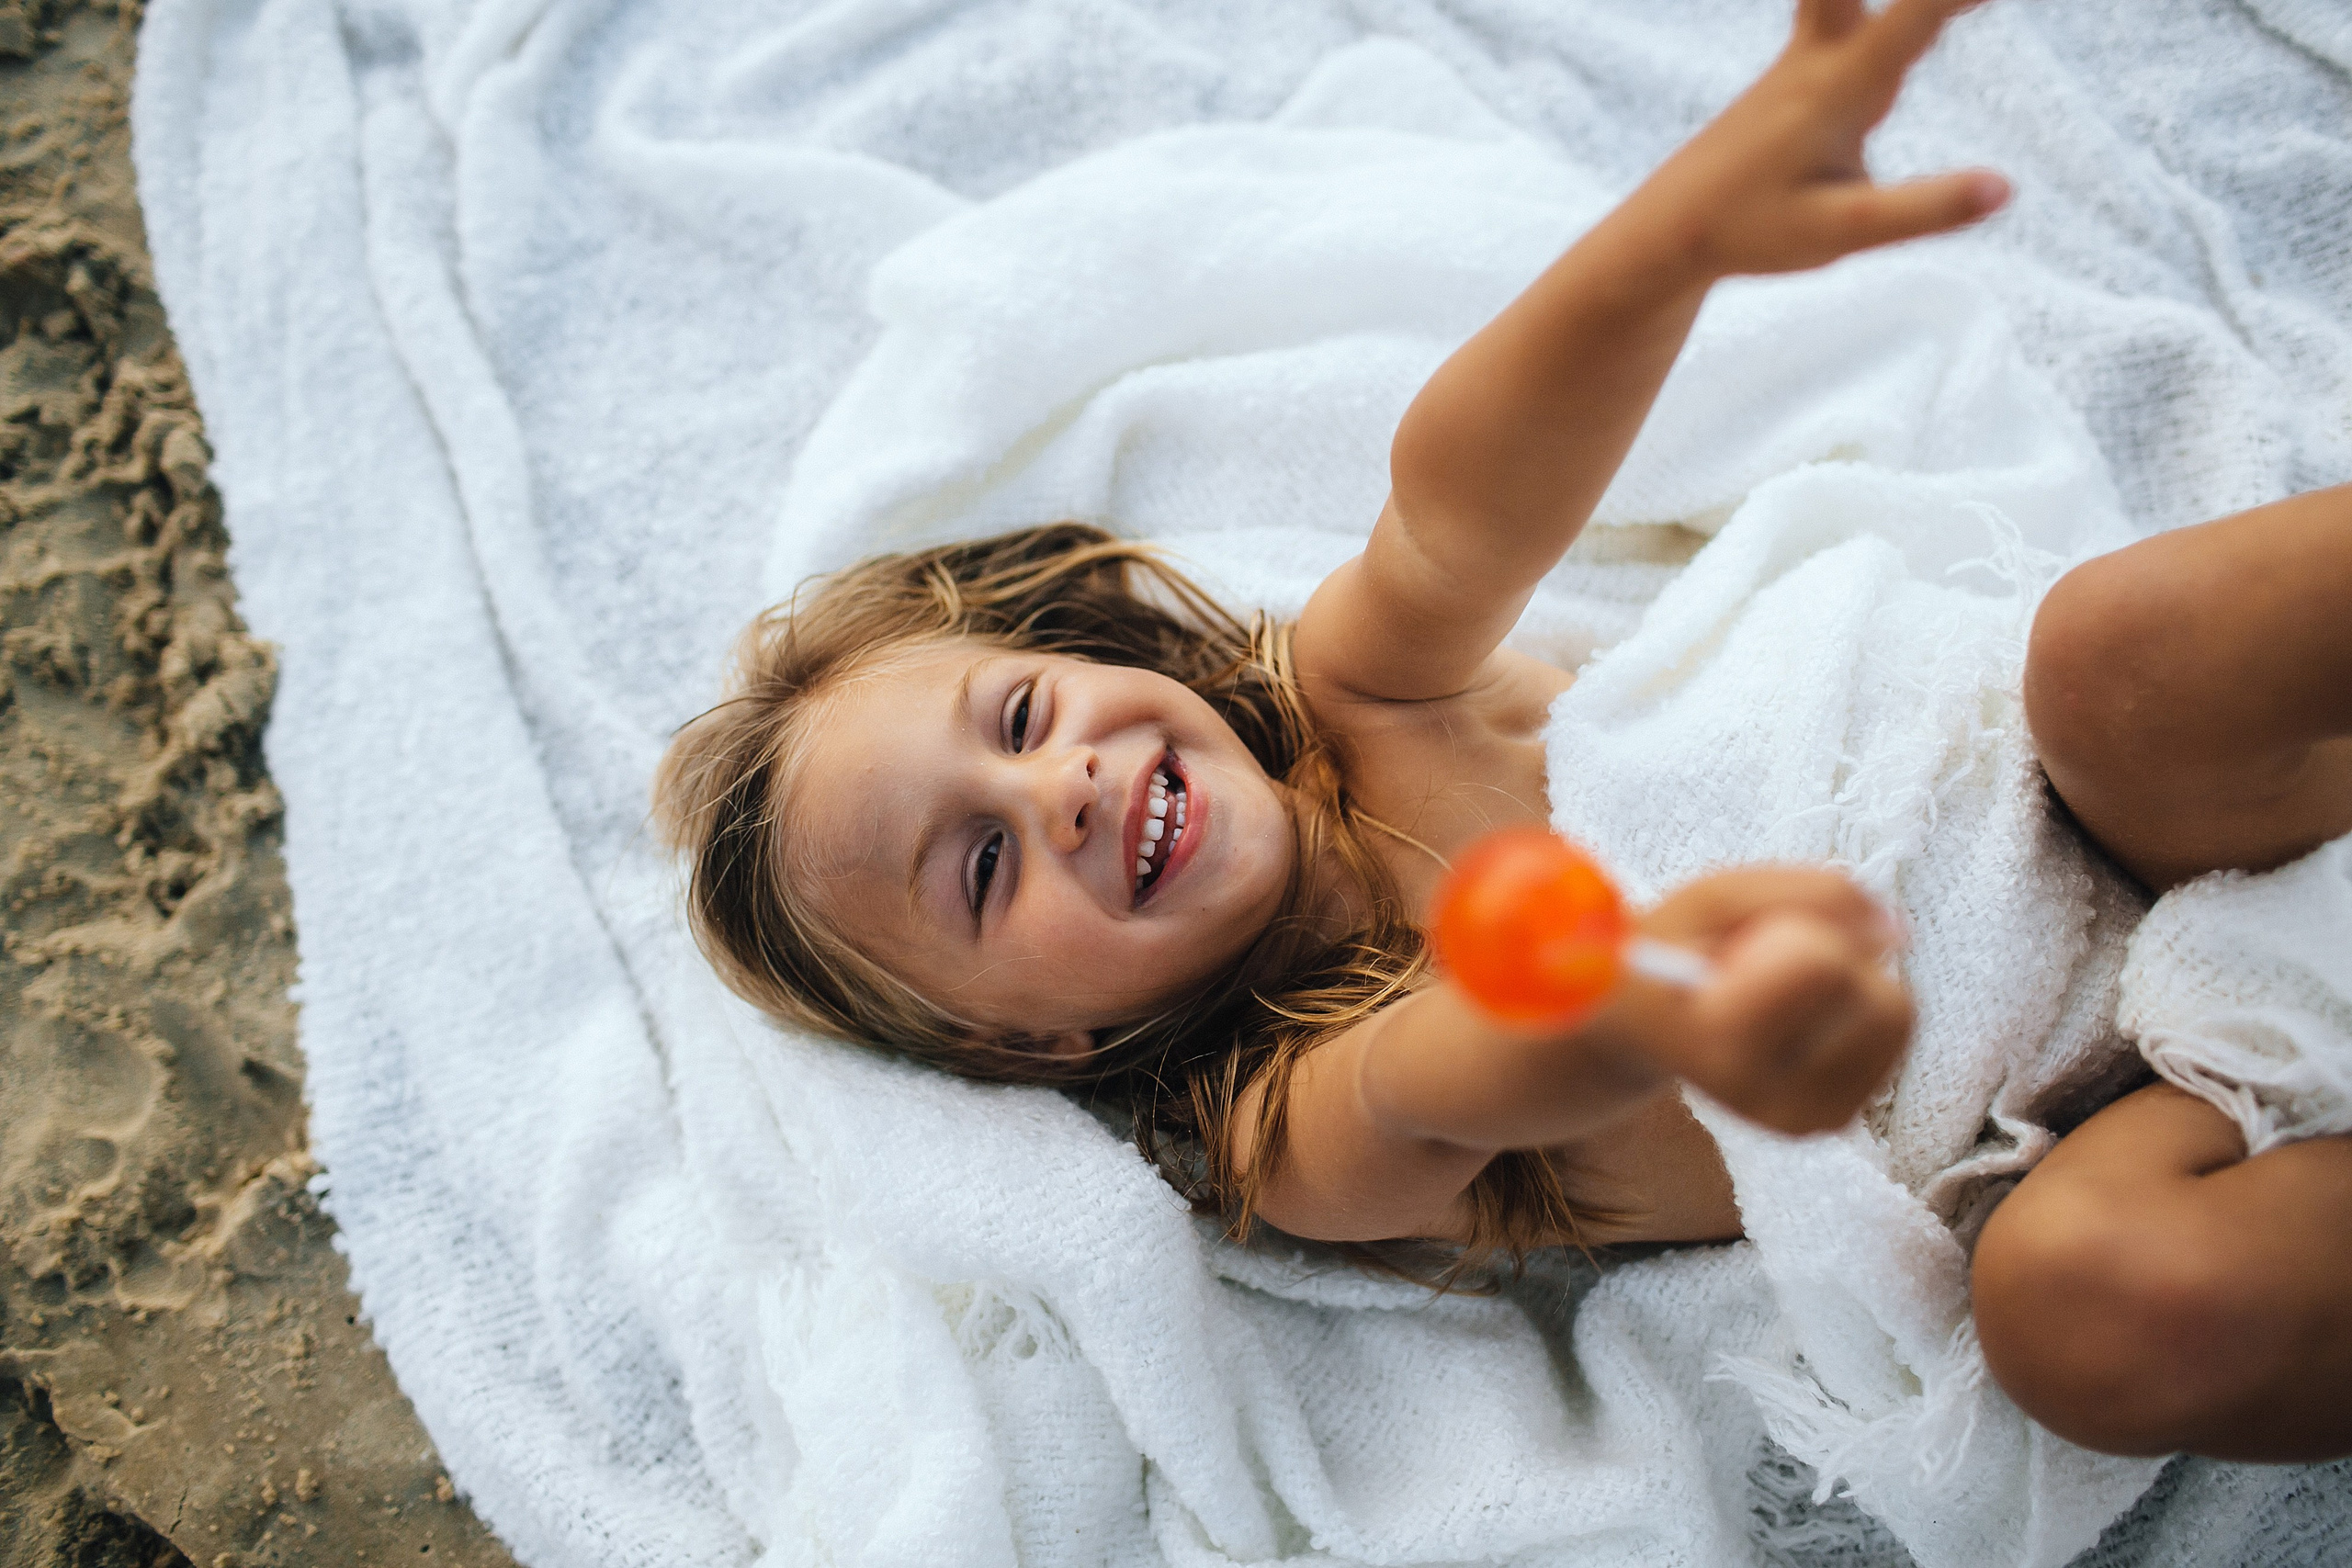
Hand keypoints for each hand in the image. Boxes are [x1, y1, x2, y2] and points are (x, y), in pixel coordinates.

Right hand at [1610, 866, 1913, 1134]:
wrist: (1638, 1029)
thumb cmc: (1670, 951)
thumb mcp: (1712, 899)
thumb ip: (1808, 892)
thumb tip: (1896, 932)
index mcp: (1716, 1042)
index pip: (1824, 963)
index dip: (1801, 925)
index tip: (1746, 937)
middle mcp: (1764, 1097)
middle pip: (1883, 1002)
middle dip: (1844, 957)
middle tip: (1777, 958)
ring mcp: (1801, 1119)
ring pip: (1897, 1020)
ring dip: (1856, 982)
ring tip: (1785, 987)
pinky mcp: (1828, 1121)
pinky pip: (1894, 1041)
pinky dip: (1859, 1010)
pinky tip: (1801, 1014)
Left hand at [1644, 0, 2007, 279]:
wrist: (1669, 230)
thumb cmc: (1750, 231)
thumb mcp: (1840, 232)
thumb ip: (1921, 210)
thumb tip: (2003, 189)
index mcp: (1836, 91)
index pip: (1913, 18)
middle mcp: (1818, 60)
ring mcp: (1803, 62)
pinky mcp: (1797, 74)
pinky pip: (1840, 8)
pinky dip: (1867, 2)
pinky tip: (1911, 11)